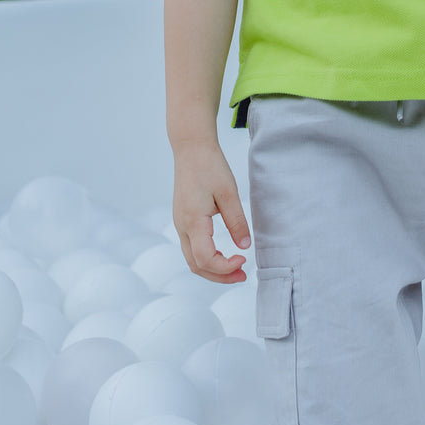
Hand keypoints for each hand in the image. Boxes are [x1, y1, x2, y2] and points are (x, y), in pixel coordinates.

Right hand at [172, 142, 252, 283]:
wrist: (191, 148)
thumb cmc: (210, 166)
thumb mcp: (228, 192)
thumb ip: (237, 221)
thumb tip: (245, 247)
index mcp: (193, 220)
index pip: (205, 259)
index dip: (225, 268)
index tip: (244, 260)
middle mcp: (182, 226)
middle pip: (196, 265)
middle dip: (220, 276)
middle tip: (243, 276)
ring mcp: (180, 224)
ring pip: (192, 259)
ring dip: (213, 269)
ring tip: (236, 268)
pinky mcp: (183, 220)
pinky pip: (191, 248)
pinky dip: (207, 259)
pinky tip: (223, 256)